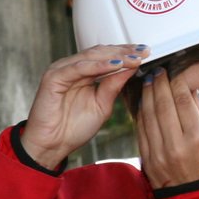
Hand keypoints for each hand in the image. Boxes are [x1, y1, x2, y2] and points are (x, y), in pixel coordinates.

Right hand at [19, 45, 147, 167]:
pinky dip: (97, 66)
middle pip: (101, 52)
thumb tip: (132, 67)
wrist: (52, 146)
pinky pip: (78, 67)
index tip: (146, 53)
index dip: (126, 53)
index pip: (107, 56)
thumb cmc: (73, 129)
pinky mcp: (53, 77)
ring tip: (133, 58)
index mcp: (83, 73)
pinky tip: (115, 65)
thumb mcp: (102, 105)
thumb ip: (114, 85)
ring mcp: (62, 70)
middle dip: (124, 52)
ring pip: (91, 56)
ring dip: (114, 56)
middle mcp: (72, 68)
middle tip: (144, 52)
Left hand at [135, 68, 198, 189]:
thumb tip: (194, 95)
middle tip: (156, 72)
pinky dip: (140, 114)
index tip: (174, 73)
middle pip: (163, 105)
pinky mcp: (148, 160)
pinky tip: (142, 103)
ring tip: (147, 82)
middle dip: (158, 85)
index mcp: (198, 139)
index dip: (177, 84)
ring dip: (146, 96)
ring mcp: (159, 154)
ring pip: (148, 116)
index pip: (183, 103)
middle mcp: (177, 145)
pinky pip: (141, 131)